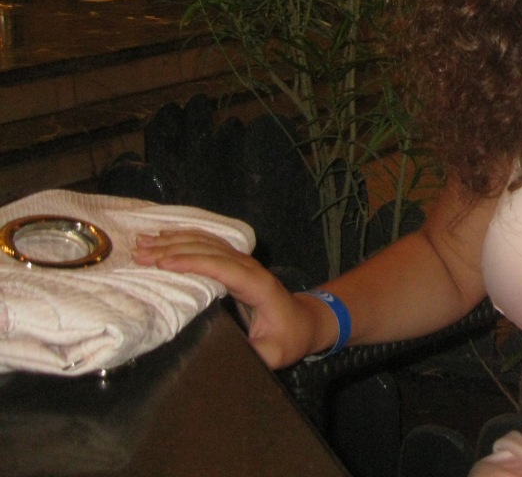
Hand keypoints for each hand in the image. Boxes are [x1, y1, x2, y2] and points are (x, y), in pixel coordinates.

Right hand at [134, 230, 322, 368]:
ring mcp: (243, 262)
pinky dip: (185, 239)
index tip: (163, 264)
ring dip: (174, 241)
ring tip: (142, 242)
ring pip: (207, 243)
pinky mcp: (235, 264)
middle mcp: (249, 268)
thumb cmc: (290, 337)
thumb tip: (232, 359)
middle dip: (174, 249)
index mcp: (258, 286)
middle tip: (139, 253)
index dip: (193, 263)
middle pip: (210, 250)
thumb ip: (257, 354)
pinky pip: (209, 244)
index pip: (223, 268)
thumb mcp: (277, 353)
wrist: (305, 321)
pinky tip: (163, 237)